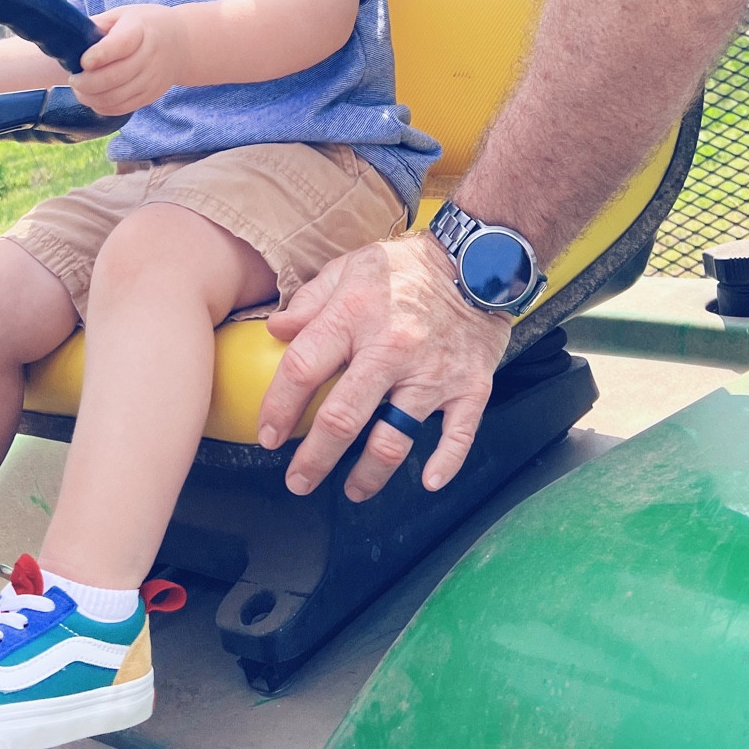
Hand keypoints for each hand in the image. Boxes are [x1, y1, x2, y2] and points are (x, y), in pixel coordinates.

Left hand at [69, 4, 190, 113]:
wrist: (182, 43)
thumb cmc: (144, 25)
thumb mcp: (124, 14)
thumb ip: (98, 24)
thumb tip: (70, 37)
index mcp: (142, 30)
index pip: (122, 45)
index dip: (100, 55)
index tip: (83, 61)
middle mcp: (150, 56)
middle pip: (116, 76)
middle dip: (87, 82)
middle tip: (73, 79)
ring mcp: (152, 79)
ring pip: (117, 97)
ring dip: (91, 98)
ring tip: (79, 90)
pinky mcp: (151, 95)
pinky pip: (123, 108)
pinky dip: (103, 107)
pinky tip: (93, 98)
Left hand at [258, 236, 509, 501]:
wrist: (480, 258)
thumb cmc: (408, 266)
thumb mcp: (352, 267)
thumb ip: (311, 301)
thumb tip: (275, 330)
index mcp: (355, 315)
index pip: (304, 369)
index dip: (279, 408)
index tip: (268, 435)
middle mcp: (392, 349)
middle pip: (343, 419)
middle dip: (314, 460)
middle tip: (298, 481)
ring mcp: (433, 373)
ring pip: (394, 440)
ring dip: (369, 475)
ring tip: (353, 490)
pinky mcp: (471, 385)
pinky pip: (458, 435)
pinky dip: (444, 463)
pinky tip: (428, 480)